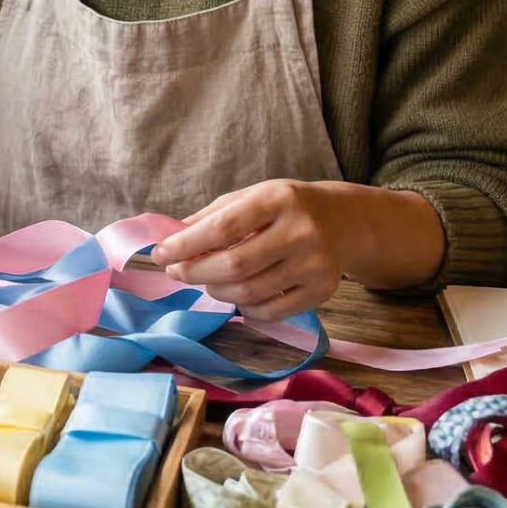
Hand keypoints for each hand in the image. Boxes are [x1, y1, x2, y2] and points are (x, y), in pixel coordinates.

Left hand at [151, 181, 445, 316]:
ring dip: (216, 290)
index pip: (223, 227)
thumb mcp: (253, 196)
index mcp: (277, 199)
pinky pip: (269, 312)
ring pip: (248, 293)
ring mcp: (315, 265)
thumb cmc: (286, 207)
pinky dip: (244, 308)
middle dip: (195, 272)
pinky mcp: (322, 291)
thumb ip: (213, 216)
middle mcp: (301, 231)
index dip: (186, 245)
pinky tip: (236, 294)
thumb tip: (171, 240)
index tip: (160, 254)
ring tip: (207, 280)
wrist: (346, 222)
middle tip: (176, 272)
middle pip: (234, 265)